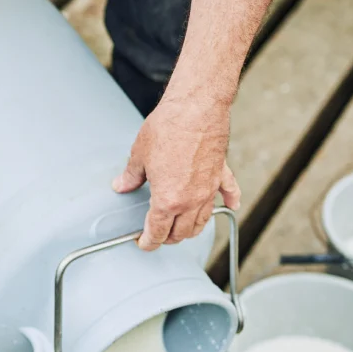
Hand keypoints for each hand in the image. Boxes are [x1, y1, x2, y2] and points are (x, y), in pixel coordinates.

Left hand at [112, 93, 240, 250]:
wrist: (195, 108)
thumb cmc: (167, 128)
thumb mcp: (139, 155)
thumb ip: (131, 176)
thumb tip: (121, 185)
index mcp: (167, 200)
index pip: (157, 232)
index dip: (148, 242)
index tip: (143, 243)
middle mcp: (190, 201)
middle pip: (181, 233)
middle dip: (167, 238)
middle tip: (157, 235)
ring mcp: (208, 189)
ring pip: (202, 221)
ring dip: (191, 229)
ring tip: (181, 228)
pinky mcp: (221, 174)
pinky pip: (229, 193)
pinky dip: (230, 202)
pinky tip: (231, 206)